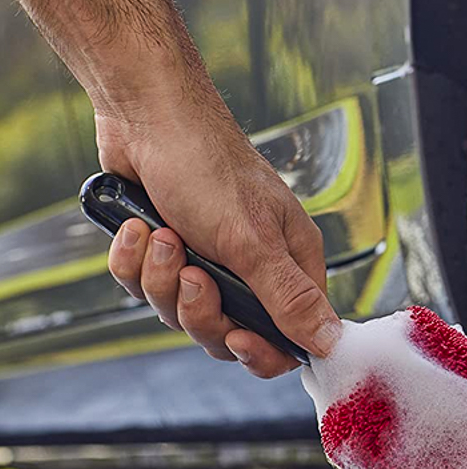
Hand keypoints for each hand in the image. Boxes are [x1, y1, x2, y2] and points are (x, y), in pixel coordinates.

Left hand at [100, 101, 341, 377]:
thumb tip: (332, 343)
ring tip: (165, 235)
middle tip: (194, 273)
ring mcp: (204, 260)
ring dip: (161, 277)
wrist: (145, 117)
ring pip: (178, 312)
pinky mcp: (164, 252)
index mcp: (289, 264)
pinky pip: (141, 286)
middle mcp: (251, 267)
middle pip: (226, 333)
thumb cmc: (208, 165)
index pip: (288, 337)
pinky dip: (133, 260)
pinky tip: (138, 227)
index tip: (237, 336)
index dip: (260, 350)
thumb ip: (290, 300)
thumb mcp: (253, 242)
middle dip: (199, 309)